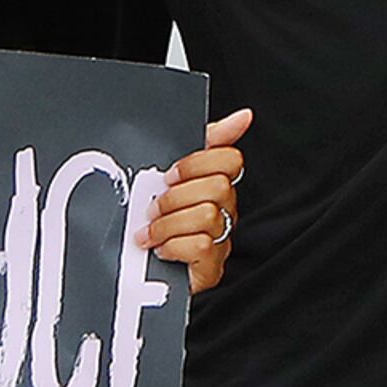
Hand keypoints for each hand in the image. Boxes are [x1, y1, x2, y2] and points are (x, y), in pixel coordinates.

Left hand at [134, 109, 252, 293]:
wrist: (143, 270)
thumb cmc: (162, 219)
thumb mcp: (174, 175)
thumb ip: (205, 142)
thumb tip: (243, 116)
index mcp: (217, 183)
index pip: (230, 159)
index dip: (197, 163)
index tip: (171, 174)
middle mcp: (225, 209)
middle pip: (217, 187)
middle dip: (175, 196)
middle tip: (154, 207)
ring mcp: (222, 238)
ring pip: (208, 215)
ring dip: (169, 224)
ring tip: (152, 232)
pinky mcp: (212, 266)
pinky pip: (202, 245)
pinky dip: (173, 246)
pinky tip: (162, 249)